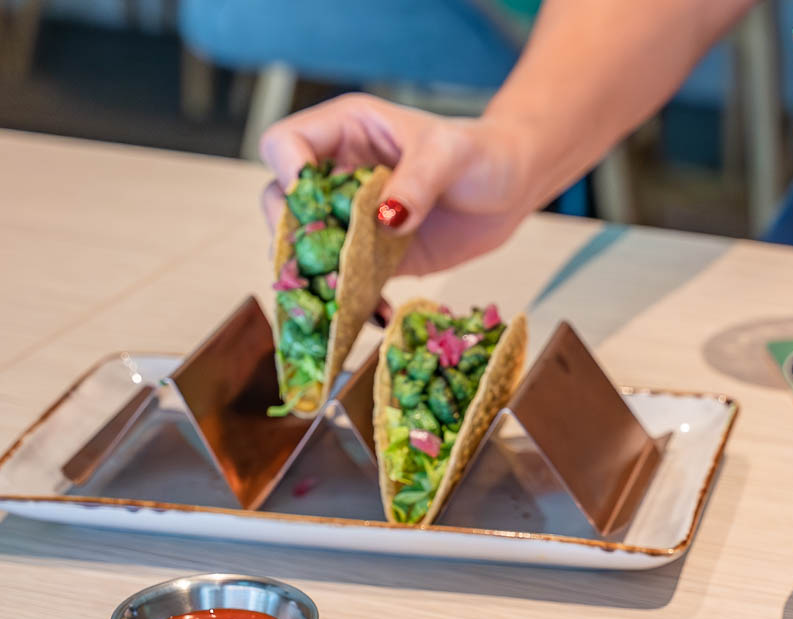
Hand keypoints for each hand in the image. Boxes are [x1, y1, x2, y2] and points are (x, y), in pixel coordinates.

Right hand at [259, 94, 537, 274]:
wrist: (511, 188)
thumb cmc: (483, 153)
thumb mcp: (451, 154)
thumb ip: (417, 180)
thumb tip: (386, 217)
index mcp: (345, 131)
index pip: (285, 145)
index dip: (288, 174)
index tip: (313, 204)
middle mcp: (336, 173)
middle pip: (281, 202)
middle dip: (294, 236)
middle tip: (323, 262)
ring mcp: (350, 218)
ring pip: (307, 248)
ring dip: (317, 276)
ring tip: (340, 299)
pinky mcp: (371, 257)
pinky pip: (346, 281)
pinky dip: (353, 301)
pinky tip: (376, 314)